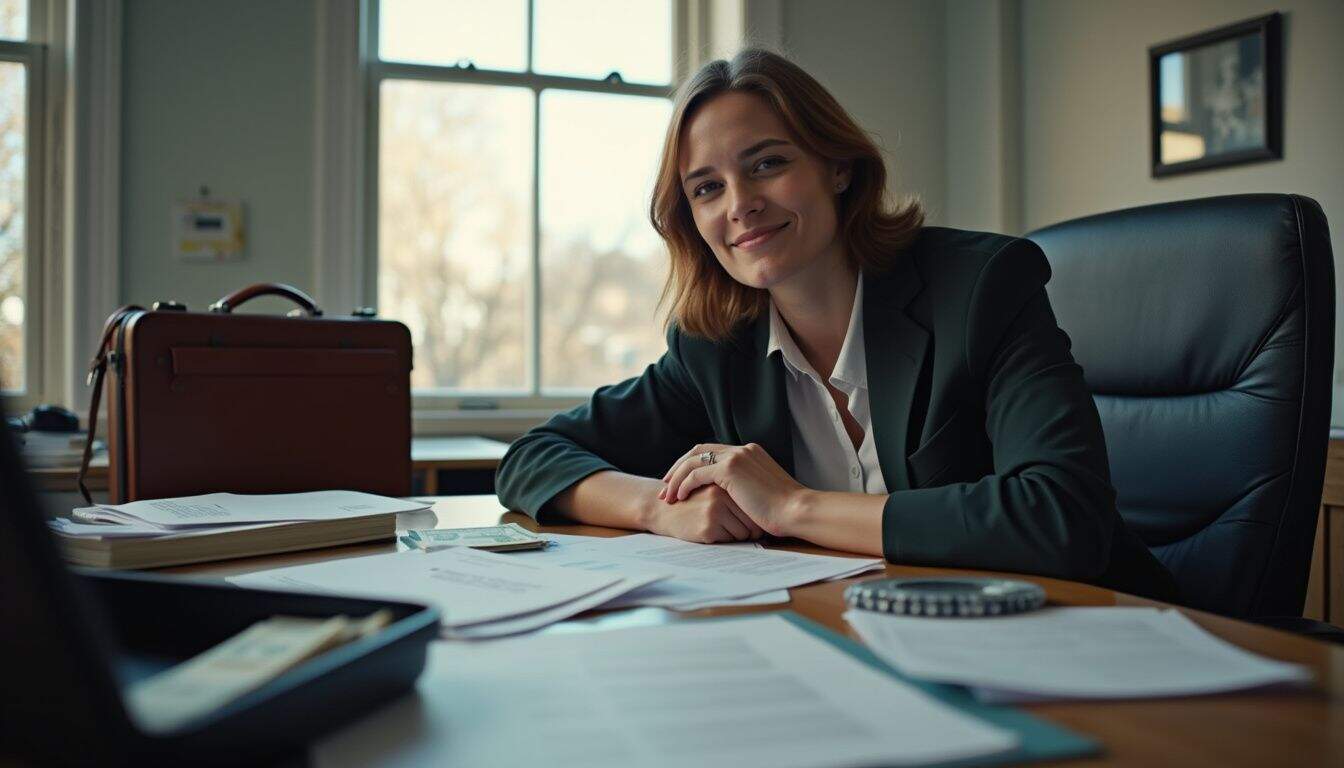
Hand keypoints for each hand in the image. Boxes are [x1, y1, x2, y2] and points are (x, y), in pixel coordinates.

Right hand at [644, 483, 765, 542]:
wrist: (661, 511)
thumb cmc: (692, 501)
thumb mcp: (714, 485)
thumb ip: (735, 486)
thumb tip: (768, 506)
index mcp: (725, 479)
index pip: (756, 502)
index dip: (753, 514)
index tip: (746, 517)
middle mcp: (722, 492)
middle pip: (754, 517)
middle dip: (748, 526)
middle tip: (732, 524)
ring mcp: (716, 509)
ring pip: (745, 532)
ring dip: (738, 535)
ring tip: (719, 527)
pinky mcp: (709, 526)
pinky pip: (733, 540)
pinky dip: (727, 540)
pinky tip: (711, 532)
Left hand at [660, 443, 803, 536]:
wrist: (796, 510)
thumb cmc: (785, 510)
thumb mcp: (764, 492)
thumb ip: (749, 487)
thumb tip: (737, 498)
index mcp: (750, 452)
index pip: (713, 451)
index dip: (694, 464)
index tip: (682, 480)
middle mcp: (742, 450)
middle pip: (699, 450)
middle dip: (679, 467)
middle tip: (666, 484)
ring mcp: (736, 457)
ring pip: (693, 461)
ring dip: (676, 477)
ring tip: (667, 495)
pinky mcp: (730, 469)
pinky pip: (696, 473)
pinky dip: (684, 484)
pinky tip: (680, 497)